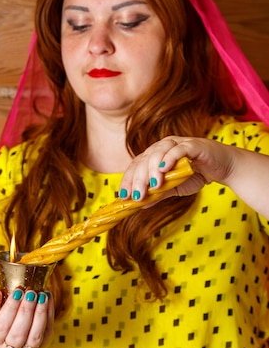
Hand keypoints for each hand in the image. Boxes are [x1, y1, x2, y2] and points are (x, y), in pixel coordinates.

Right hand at [0, 287, 53, 347]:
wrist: (7, 338)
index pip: (1, 327)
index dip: (10, 309)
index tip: (17, 292)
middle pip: (18, 334)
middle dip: (26, 311)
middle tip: (31, 293)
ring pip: (35, 336)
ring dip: (40, 314)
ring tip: (42, 296)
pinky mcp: (41, 346)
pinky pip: (47, 332)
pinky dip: (49, 314)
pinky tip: (48, 299)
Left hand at [119, 136, 236, 201]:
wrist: (223, 167)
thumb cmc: (197, 174)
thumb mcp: (174, 188)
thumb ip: (158, 194)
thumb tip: (140, 204)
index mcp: (155, 155)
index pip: (136, 166)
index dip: (128, 180)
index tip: (123, 197)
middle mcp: (163, 146)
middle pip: (144, 160)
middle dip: (138, 179)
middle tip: (136, 196)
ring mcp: (178, 143)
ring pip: (158, 153)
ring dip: (153, 170)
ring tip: (153, 186)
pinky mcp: (193, 144)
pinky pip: (178, 149)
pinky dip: (170, 158)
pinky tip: (164, 170)